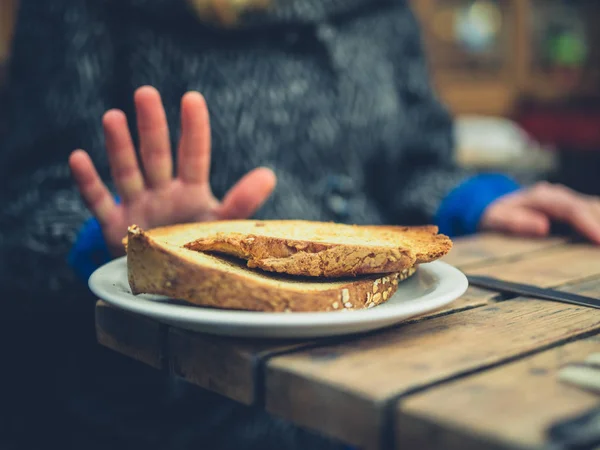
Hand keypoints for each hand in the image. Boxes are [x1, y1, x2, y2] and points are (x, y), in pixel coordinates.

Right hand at [69, 86, 275, 255]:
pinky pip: (99, 203)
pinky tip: (77, 158)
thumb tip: (269, 175)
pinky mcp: (116, 228)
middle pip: (157, 155)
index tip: (192, 99)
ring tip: (113, 116)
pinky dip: (88, 183)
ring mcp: (138, 207)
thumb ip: (241, 202)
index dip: (194, 130)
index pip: (194, 155)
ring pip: (127, 172)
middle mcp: (163, 193)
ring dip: (120, 146)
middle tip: (146, 93)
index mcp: (192, 191)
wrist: (167, 276)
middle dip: (152, 127)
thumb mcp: (220, 225)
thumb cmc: (196, 244)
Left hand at [480, 182, 599, 243]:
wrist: (492, 204)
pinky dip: (598, 222)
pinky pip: (592, 213)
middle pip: (590, 207)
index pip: (572, 209)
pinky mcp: (572, 208)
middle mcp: (559, 195)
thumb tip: (543, 226)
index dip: (589, 224)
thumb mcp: (496, 219)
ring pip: (595, 208)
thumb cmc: (495, 215)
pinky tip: (599, 237)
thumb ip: (516, 222)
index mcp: (542, 197)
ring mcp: (567, 200)